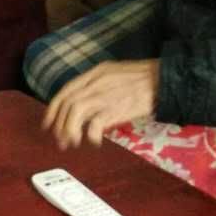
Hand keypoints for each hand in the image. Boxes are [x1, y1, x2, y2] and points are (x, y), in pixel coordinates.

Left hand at [41, 60, 159, 149]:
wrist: (167, 79)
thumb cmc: (145, 79)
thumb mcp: (116, 74)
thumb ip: (98, 85)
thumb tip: (84, 105)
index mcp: (96, 72)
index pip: (65, 91)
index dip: (53, 109)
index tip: (48, 124)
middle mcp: (97, 81)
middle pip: (68, 103)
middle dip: (59, 124)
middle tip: (60, 140)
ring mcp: (106, 94)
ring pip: (75, 112)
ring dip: (69, 130)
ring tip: (73, 142)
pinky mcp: (117, 107)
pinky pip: (94, 123)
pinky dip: (90, 134)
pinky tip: (93, 141)